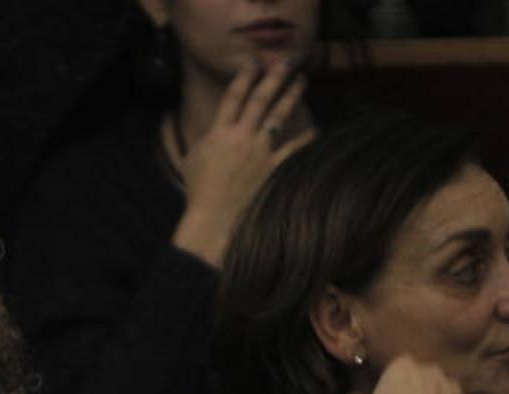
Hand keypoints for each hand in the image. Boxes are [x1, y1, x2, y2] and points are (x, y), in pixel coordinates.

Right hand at [172, 57, 316, 266]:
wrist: (213, 218)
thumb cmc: (198, 191)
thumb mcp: (193, 159)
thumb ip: (205, 139)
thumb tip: (213, 130)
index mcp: (219, 133)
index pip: (234, 96)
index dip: (244, 76)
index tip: (254, 61)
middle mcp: (241, 137)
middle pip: (260, 100)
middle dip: (274, 76)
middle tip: (286, 60)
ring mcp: (259, 153)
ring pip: (279, 117)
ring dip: (291, 96)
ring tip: (301, 81)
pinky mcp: (272, 169)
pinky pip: (293, 150)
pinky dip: (305, 139)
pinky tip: (316, 129)